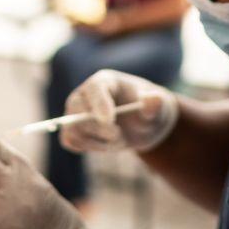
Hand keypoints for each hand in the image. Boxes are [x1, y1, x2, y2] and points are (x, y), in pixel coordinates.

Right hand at [60, 69, 178, 153]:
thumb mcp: (158, 108)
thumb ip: (155, 104)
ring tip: (118, 141)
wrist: (142, 126)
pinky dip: (87, 147)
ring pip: (73, 128)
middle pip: (77, 108)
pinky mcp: (74, 129)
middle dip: (98, 127)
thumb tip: (153, 99)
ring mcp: (76, 112)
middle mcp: (85, 94)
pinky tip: (105, 145)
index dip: (99, 103)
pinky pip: (70, 140)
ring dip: (97, 141)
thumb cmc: (149, 112)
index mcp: (106, 81)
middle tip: (119, 136)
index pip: (94, 88)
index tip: (110, 121)